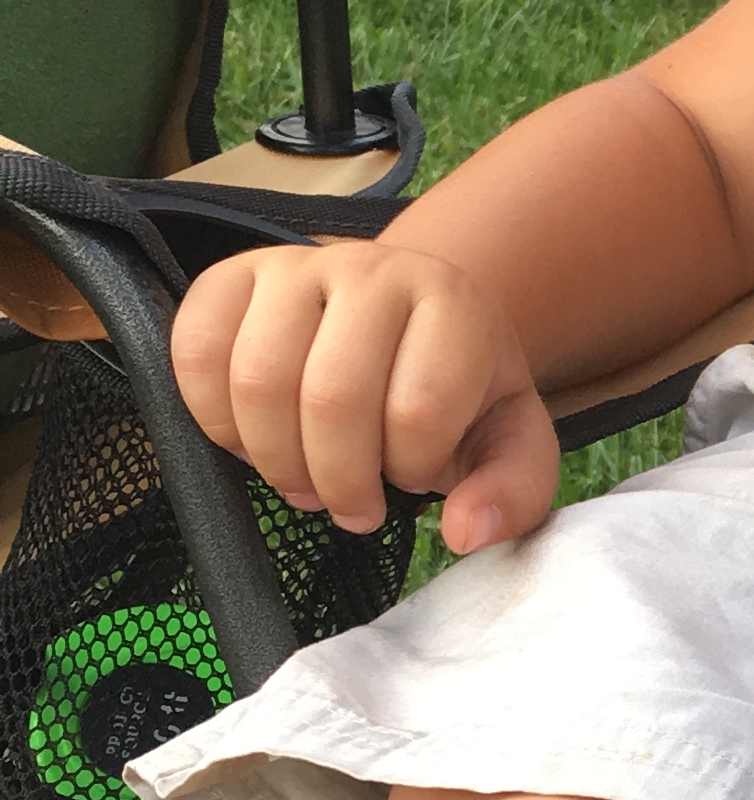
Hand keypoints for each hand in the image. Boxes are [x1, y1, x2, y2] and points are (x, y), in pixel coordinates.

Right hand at [170, 239, 559, 551]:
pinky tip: (252, 440)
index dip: (409, 469)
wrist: (403, 323)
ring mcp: (293, 266)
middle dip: (337, 479)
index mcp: (452, 304)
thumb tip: (464, 533)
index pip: (417, 410)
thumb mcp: (510, 442)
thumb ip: (512, 493)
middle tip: (350, 505)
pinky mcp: (228, 277)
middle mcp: (372, 269)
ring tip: (303, 479)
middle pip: (331, 397)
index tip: (412, 476)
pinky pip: (194, 353)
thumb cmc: (456, 391)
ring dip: (275, 459)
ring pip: (259, 379)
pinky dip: (213, 420)